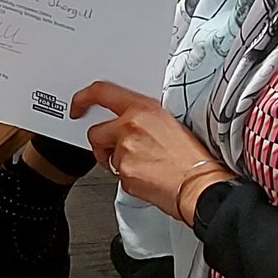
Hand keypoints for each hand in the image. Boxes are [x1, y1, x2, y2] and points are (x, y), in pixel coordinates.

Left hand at [73, 81, 222, 221]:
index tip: (78, 106)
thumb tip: (129, 122)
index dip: (83, 98)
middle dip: (102, 143)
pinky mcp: (124, 173)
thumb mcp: (170, 123)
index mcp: (143, 108)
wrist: (199, 185)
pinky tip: (146, 177)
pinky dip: (127, 177)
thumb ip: (143, 118)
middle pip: (96, 132)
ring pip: (106, 156)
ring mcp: (125, 150)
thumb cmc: (192, 158)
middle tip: (118, 151)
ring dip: (117, 161)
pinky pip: (117, 175)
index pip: (102, 92)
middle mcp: (130, 126)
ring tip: (142, 165)